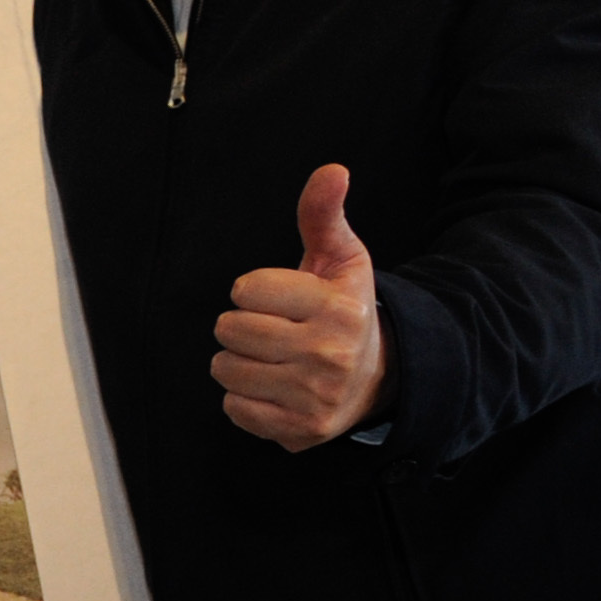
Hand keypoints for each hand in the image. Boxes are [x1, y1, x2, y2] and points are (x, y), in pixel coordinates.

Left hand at [212, 163, 390, 449]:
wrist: (376, 378)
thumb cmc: (343, 310)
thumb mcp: (340, 259)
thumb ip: (323, 215)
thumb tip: (332, 170)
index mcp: (338, 309)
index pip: (246, 290)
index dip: (254, 291)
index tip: (279, 299)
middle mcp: (329, 354)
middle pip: (229, 329)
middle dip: (242, 325)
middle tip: (275, 330)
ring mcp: (315, 396)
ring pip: (224, 369)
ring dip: (238, 362)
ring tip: (273, 358)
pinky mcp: (299, 430)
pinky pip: (233, 407)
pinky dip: (244, 398)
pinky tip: (274, 387)